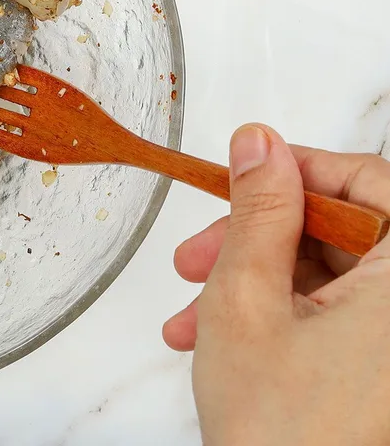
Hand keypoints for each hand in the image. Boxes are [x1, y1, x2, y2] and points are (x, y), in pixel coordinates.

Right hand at [164, 124, 389, 444]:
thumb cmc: (281, 431)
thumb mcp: (246, 299)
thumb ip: (257, 212)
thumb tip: (259, 146)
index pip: (372, 182)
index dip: (300, 170)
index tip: (245, 175)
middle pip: (347, 232)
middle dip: (258, 239)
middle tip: (198, 255)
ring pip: (332, 278)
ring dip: (253, 285)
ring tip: (192, 316)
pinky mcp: (383, 371)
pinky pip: (337, 319)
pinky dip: (278, 318)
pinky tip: (216, 340)